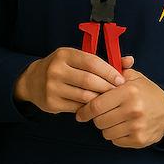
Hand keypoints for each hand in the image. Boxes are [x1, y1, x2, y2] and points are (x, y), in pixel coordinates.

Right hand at [14, 47, 133, 113]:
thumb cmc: (62, 68)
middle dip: (107, 88)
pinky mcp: (52, 102)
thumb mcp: (76, 59)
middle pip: (90, 81)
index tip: (121, 80)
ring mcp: (52, 86)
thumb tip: (130, 60)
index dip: (109, 72)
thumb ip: (102, 61)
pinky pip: (78, 108)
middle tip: (119, 94)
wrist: (33, 80)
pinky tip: (95, 107)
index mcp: (64, 54)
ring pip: (85, 96)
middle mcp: (56, 69)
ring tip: (109, 102)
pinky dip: (89, 109)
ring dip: (100, 101)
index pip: (91, 62)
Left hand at [75, 69, 163, 147]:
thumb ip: (116, 66)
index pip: (96, 105)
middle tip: (98, 113)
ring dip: (105, 127)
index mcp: (128, 92)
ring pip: (106, 132)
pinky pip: (116, 141)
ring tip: (110, 119)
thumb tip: (107, 58)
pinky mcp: (140, 140)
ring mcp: (137, 127)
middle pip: (99, 120)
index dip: (84, 109)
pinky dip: (115, 135)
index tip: (79, 111)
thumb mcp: (133, 76)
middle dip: (94, 118)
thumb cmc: (145, 92)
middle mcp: (133, 110)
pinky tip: (120, 126)